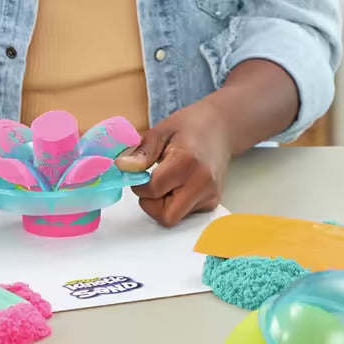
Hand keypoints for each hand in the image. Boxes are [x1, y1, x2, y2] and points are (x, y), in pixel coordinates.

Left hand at [116, 99, 233, 226]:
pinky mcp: (213, 202)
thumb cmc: (190, 125)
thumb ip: (141, 152)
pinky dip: (175, 204)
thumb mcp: (161, 131)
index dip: (140, 185)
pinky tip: (179, 185)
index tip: (140, 173)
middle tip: (151, 183)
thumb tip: (122, 167)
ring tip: (167, 182)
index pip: (154, 190)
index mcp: (186, 162)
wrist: (221, 127)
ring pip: (175, 218)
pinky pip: (186, 214)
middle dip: (151, 203)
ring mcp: (210, 195)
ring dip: (163, 205)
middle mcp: (202, 182)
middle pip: (167, 216)